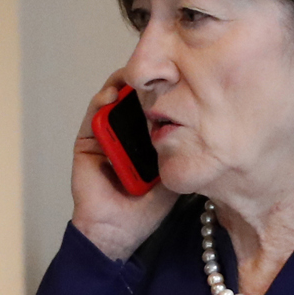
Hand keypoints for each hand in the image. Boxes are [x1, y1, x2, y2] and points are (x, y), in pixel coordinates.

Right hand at [72, 70, 178, 260]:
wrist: (119, 229)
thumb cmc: (146, 207)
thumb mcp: (174, 172)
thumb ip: (183, 150)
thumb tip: (206, 125)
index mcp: (146, 140)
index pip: (154, 107)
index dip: (164, 90)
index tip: (178, 75)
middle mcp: (125, 134)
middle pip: (134, 98)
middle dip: (145, 81)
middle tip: (157, 66)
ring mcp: (105, 135)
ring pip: (113, 100)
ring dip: (123, 85)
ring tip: (136, 74)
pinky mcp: (87, 141)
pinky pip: (95, 114)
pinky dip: (103, 100)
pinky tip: (114, 93)